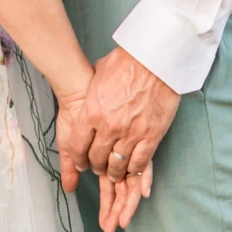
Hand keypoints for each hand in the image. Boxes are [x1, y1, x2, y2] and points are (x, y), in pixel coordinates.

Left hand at [62, 48, 180, 231]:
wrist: (155, 59)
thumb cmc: (126, 62)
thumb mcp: (97, 75)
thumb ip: (90, 94)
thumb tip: (84, 97)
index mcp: (91, 112)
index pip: (77, 146)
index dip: (77, 158)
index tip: (80, 161)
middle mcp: (108, 127)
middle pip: (96, 158)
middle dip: (94, 165)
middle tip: (97, 166)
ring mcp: (131, 133)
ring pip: (117, 165)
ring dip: (113, 172)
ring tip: (113, 172)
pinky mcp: (151, 135)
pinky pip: (139, 163)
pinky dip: (133, 170)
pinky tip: (130, 170)